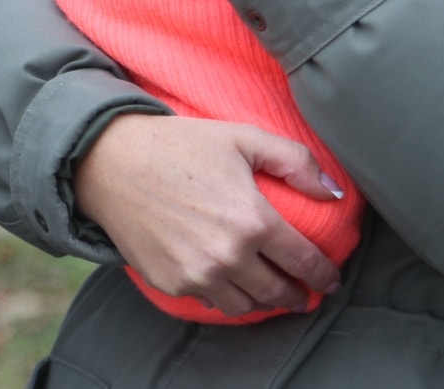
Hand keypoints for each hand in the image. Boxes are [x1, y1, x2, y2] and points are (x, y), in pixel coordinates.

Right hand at [72, 114, 341, 317]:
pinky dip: (226, 296)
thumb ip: (295, 161)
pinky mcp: (171, 283)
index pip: (304, 262)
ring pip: (247, 306)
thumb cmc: (179, 143)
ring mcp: (198, 274)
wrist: (111, 161)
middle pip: (279, 292)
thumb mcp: (242, 137)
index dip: (323, 274)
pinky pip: (210, 301)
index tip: (330, 278)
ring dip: (263, 302)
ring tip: (268, 291)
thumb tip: (332, 192)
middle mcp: (228, 255)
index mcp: (253, 220)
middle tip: (304, 292)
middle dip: (298, 295)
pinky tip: (229, 283)